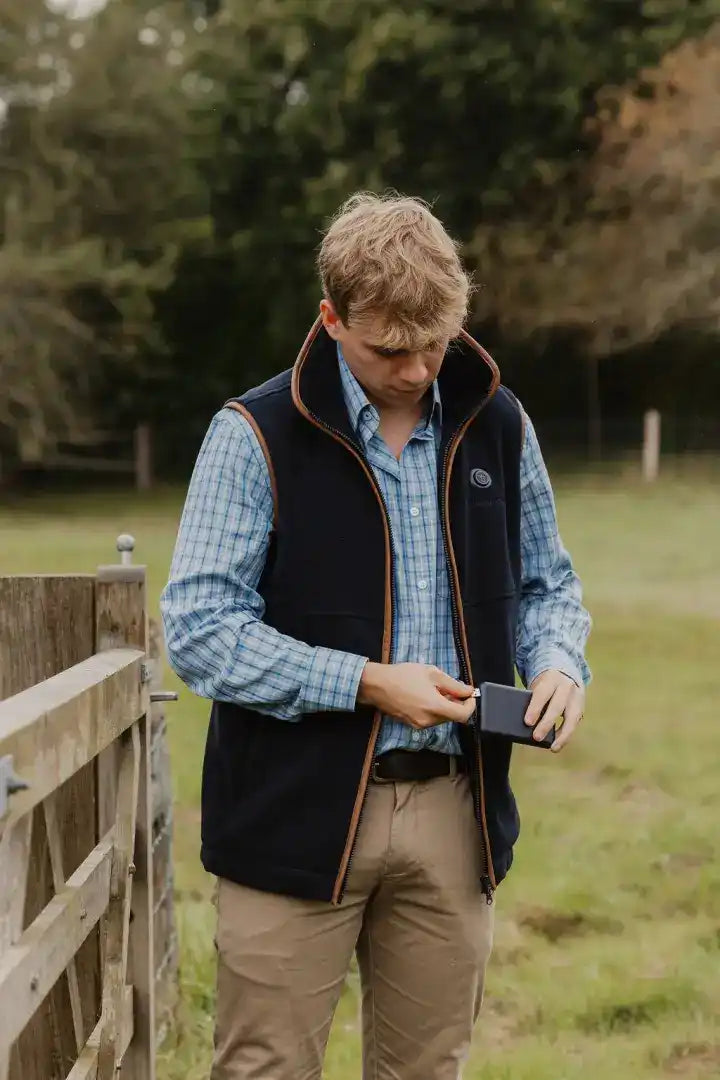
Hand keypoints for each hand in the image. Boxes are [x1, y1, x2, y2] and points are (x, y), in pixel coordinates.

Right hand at [358, 662, 476, 728]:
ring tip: (435, 689)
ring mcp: (419, 725)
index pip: (463, 715)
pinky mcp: (412, 725)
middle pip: (452, 717)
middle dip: (456, 703)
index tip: (469, 695)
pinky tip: (425, 696)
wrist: (377, 685)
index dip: (471, 706)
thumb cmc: (404, 675)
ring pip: (442, 718)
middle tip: (451, 687)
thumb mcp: (432, 674)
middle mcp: (429, 721)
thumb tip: (469, 691)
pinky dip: (434, 709)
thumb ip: (454, 685)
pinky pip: (430, 719)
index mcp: (435, 707)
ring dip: (445, 706)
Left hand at [526, 669, 584, 752]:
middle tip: (536, 737)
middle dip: (546, 724)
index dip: (535, 708)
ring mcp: (577, 697)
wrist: (566, 672)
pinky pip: (575, 723)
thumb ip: (534, 699)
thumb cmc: (546, 683)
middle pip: (557, 706)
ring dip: (563, 735)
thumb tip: (527, 723)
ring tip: (554, 747)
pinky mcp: (582, 707)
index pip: (542, 693)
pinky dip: (567, 734)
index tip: (527, 722)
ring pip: (572, 717)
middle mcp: (566, 686)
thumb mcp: (539, 685)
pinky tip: (558, 743)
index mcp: (552, 678)